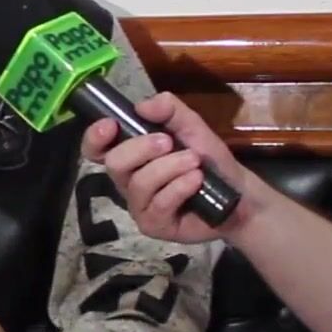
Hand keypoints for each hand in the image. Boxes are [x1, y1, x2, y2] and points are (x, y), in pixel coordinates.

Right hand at [81, 92, 249, 243]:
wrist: (237, 193)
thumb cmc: (207, 159)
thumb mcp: (190, 125)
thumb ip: (168, 109)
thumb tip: (141, 106)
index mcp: (129, 155)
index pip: (95, 149)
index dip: (94, 137)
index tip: (111, 125)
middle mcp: (127, 181)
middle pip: (114, 164)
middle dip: (142, 148)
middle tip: (169, 142)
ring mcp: (138, 205)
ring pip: (140, 183)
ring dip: (170, 167)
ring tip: (194, 162)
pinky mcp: (153, 225)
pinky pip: (159, 204)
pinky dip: (180, 187)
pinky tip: (196, 181)